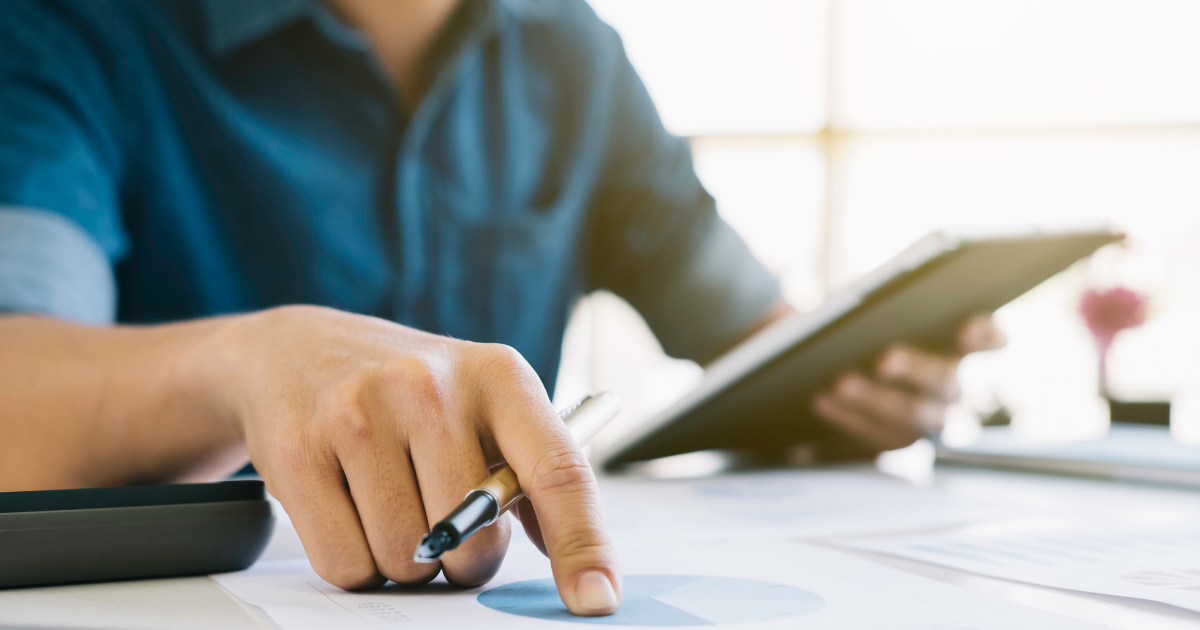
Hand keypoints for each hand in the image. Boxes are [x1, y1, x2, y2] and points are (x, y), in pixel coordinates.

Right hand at [192, 306, 620, 614]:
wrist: (296, 352)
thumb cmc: (410, 391)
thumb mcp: (483, 404)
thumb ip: (531, 475)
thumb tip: (582, 562)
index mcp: (499, 376)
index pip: (558, 469)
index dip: (583, 543)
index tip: (597, 598)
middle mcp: (432, 387)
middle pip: (472, 541)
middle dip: (464, 558)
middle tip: (444, 524)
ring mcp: (361, 415)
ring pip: (406, 561)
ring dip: (405, 560)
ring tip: (390, 504)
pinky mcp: (301, 452)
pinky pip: (346, 564)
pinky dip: (355, 562)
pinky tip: (350, 508)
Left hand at [812, 316, 1005, 452]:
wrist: (830, 364)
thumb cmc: (860, 322)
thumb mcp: (864, 303)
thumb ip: (871, 296)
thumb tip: (849, 301)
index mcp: (954, 342)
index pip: (988, 337)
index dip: (985, 334)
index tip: (966, 327)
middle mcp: (949, 385)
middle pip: (942, 381)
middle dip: (914, 369)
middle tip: (884, 359)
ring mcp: (924, 418)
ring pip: (910, 417)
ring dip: (876, 400)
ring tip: (840, 383)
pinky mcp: (893, 440)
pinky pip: (875, 436)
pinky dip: (847, 417)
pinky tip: (821, 400)